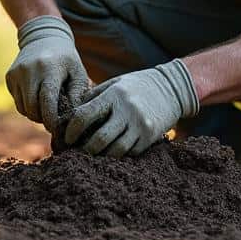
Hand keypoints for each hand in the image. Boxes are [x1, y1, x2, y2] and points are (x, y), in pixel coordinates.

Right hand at [6, 15, 88, 130]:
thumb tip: (71, 118)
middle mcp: (30, 70)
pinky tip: (36, 97)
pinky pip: (17, 100)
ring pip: (22, 107)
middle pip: (32, 107)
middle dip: (41, 119)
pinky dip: (26, 104)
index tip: (56, 128)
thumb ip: (77, 95)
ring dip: (34, 113)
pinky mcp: (9, 76)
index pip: (47, 101)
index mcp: (49, 69)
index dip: (50, 119)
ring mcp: (17, 73)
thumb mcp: (78, 72)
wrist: (43, 37)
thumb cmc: (66, 59)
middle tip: (52, 121)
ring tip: (45, 108)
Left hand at [64, 59, 198, 157]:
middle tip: (79, 151)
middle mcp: (127, 110)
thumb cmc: (136, 86)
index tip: (68, 137)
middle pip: (100, 138)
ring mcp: (141, 125)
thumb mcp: (115, 83)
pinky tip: (113, 151)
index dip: (72, 130)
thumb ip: (94, 96)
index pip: (85, 115)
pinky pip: (131, 152)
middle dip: (86, 149)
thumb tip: (70, 114)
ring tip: (94, 154)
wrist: (173, 88)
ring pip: (116, 150)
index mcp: (114, 95)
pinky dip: (119, 154)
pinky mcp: (151, 136)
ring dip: (102, 155)